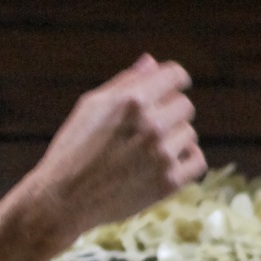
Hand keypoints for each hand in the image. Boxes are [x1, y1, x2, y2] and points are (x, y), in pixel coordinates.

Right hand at [16, 55, 205, 240]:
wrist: (64, 199)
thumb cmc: (73, 148)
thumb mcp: (91, 107)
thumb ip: (124, 83)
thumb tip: (151, 61)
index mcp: (131, 101)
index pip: (176, 75)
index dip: (171, 81)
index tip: (166, 91)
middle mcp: (151, 124)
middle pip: (185, 105)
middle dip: (168, 112)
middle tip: (144, 130)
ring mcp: (163, 154)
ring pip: (189, 134)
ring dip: (173, 139)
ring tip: (144, 152)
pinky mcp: (170, 181)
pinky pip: (197, 160)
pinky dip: (184, 161)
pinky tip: (163, 163)